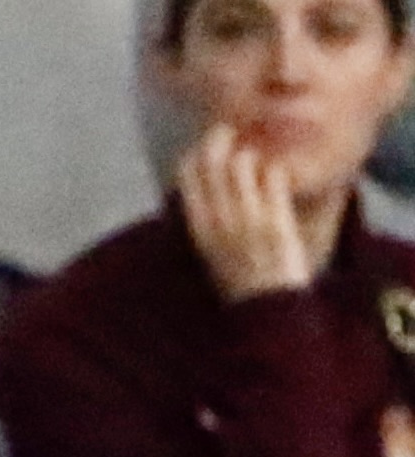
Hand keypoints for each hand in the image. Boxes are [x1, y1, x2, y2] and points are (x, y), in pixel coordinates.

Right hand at [175, 126, 321, 304]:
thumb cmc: (240, 284)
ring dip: (254, 153)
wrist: (267, 313)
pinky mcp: (277, 221)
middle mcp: (219, 220)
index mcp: (199, 228)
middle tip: (236, 133)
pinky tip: (279, 172)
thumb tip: (203, 195)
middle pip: (213, 162)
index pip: (186, 175)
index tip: (208, 147)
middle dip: (224, 139)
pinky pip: (275, 178)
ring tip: (260, 156)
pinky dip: (277, 169)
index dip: (197, 154)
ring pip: (244, 163)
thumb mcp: (209, 254)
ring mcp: (248, 219)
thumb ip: (206, 223)